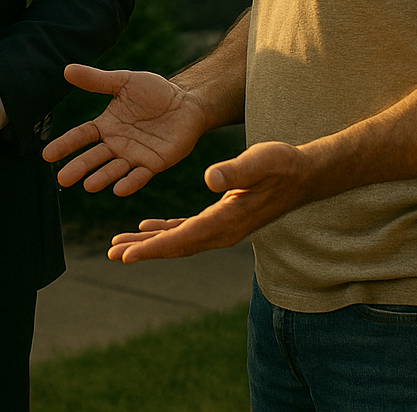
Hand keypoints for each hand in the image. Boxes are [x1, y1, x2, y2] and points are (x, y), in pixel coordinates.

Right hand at [42, 64, 208, 195]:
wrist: (188, 102)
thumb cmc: (155, 91)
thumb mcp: (123, 81)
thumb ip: (96, 80)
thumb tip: (66, 69)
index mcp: (107, 126)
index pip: (81, 136)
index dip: (65, 145)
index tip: (47, 155)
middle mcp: (117, 144)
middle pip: (94, 157)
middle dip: (79, 167)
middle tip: (63, 178)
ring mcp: (135, 156)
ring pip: (114, 169)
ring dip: (101, 177)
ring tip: (88, 186)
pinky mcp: (155, 163)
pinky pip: (140, 175)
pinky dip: (130, 182)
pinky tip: (119, 189)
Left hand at [106, 141, 313, 261]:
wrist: (305, 174)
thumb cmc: (284, 165)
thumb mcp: (261, 160)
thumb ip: (236, 170)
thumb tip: (210, 178)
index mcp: (227, 221)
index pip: (182, 239)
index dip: (152, 248)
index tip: (126, 255)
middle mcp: (223, 231)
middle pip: (175, 246)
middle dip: (143, 250)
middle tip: (111, 253)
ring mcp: (223, 228)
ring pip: (179, 240)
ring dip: (150, 243)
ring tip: (119, 245)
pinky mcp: (222, 219)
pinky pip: (188, 230)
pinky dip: (166, 231)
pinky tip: (148, 227)